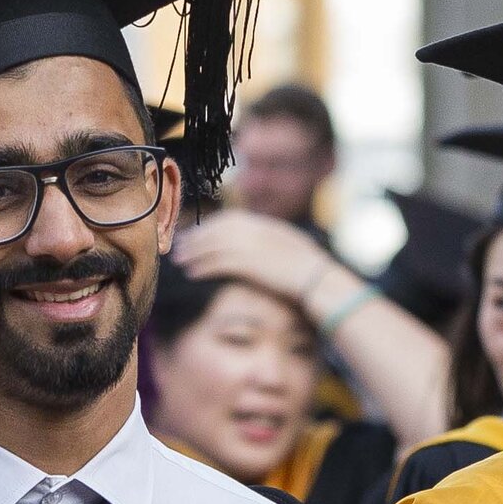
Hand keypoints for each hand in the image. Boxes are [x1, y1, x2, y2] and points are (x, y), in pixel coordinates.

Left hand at [171, 207, 338, 308]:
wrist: (323, 283)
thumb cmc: (312, 275)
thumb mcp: (294, 253)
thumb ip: (274, 247)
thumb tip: (259, 253)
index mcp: (269, 226)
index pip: (232, 219)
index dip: (211, 226)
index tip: (197, 234)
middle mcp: (259, 232)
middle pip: (218, 230)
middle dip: (197, 238)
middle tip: (179, 246)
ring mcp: (255, 246)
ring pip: (215, 245)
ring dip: (194, 252)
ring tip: (179, 261)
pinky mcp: (251, 264)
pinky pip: (219, 263)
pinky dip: (202, 267)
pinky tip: (191, 273)